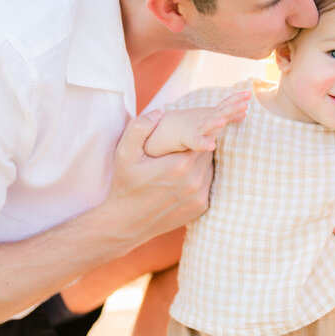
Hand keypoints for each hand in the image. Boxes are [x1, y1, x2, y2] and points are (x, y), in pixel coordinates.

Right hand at [101, 111, 214, 246]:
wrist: (126, 223)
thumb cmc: (125, 185)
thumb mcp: (124, 153)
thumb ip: (140, 127)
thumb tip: (160, 112)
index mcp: (180, 164)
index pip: (202, 137)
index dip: (198, 131)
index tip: (191, 129)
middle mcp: (194, 181)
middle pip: (208, 152)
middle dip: (199, 146)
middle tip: (187, 142)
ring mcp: (200, 196)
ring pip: (210, 168)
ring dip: (201, 162)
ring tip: (186, 158)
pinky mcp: (202, 207)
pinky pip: (208, 183)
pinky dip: (201, 177)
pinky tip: (186, 176)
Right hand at [179, 91, 249, 151]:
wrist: (175, 127)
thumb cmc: (200, 122)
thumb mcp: (216, 117)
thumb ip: (231, 115)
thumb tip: (245, 113)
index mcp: (215, 113)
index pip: (227, 103)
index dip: (237, 99)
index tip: (248, 94)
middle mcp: (208, 118)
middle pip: (222, 112)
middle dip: (232, 108)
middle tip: (244, 104)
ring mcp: (201, 128)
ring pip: (209, 124)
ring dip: (216, 122)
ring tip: (223, 121)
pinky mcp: (193, 140)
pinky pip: (200, 142)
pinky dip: (205, 143)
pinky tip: (212, 146)